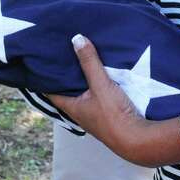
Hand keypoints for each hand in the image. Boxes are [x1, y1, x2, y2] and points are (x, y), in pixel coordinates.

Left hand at [47, 34, 179, 166]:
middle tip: (62, 57)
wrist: (139, 140)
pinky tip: (102, 77)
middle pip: (68, 92)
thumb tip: (76, 39)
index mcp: (72, 107)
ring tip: (81, 62)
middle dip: (65, 77)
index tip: (41, 63)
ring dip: (83, 82)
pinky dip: (97, 87)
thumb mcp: (100, 85)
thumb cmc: (114, 115)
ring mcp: (95, 117)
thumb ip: (89, 62)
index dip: (45, 78)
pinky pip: (98, 98)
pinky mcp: (110, 117)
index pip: (51, 91)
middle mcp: (80, 113)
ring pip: (84, 95)